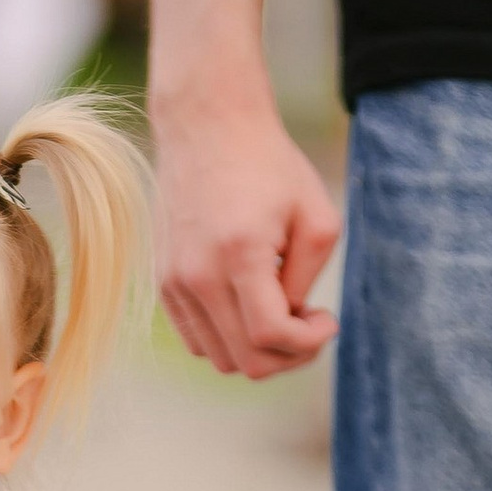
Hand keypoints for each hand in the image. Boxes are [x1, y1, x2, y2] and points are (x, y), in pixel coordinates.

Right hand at [151, 82, 339, 382]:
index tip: (327, 320)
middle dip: (288, 356)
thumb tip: (291, 322)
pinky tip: (250, 306)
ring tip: (279, 312)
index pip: (269, 336)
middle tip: (308, 325)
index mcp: (239, 255)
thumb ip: (307, 279)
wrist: (207, 128)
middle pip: (245, 361)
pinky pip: (198, 341)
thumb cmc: (270, 167)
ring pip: (220, 358)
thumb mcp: (316, 215)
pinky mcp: (164, 283)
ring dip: (257, 351)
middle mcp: (197, 276)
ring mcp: (174, 283)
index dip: (308, 343)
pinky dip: (229, 339)